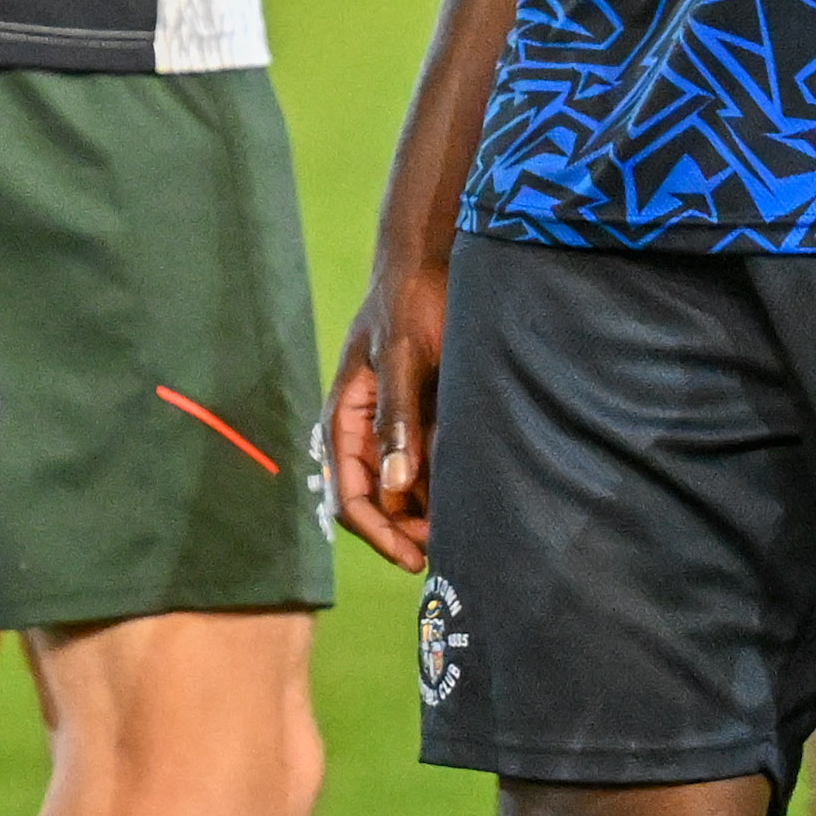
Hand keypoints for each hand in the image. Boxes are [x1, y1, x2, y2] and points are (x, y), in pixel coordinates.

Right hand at [327, 254, 448, 572]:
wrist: (431, 258)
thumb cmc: (410, 301)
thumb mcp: (402, 357)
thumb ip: (397, 418)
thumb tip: (395, 486)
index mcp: (345, 418)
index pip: (349, 496)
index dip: (380, 533)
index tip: (415, 557)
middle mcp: (364, 430)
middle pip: (375, 500)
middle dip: (405, 530)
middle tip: (448, 549)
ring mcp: (392, 424)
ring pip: (401, 488)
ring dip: (425, 512)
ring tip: (464, 528)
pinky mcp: (420, 415)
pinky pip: (424, 463)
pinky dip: (441, 485)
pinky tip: (471, 493)